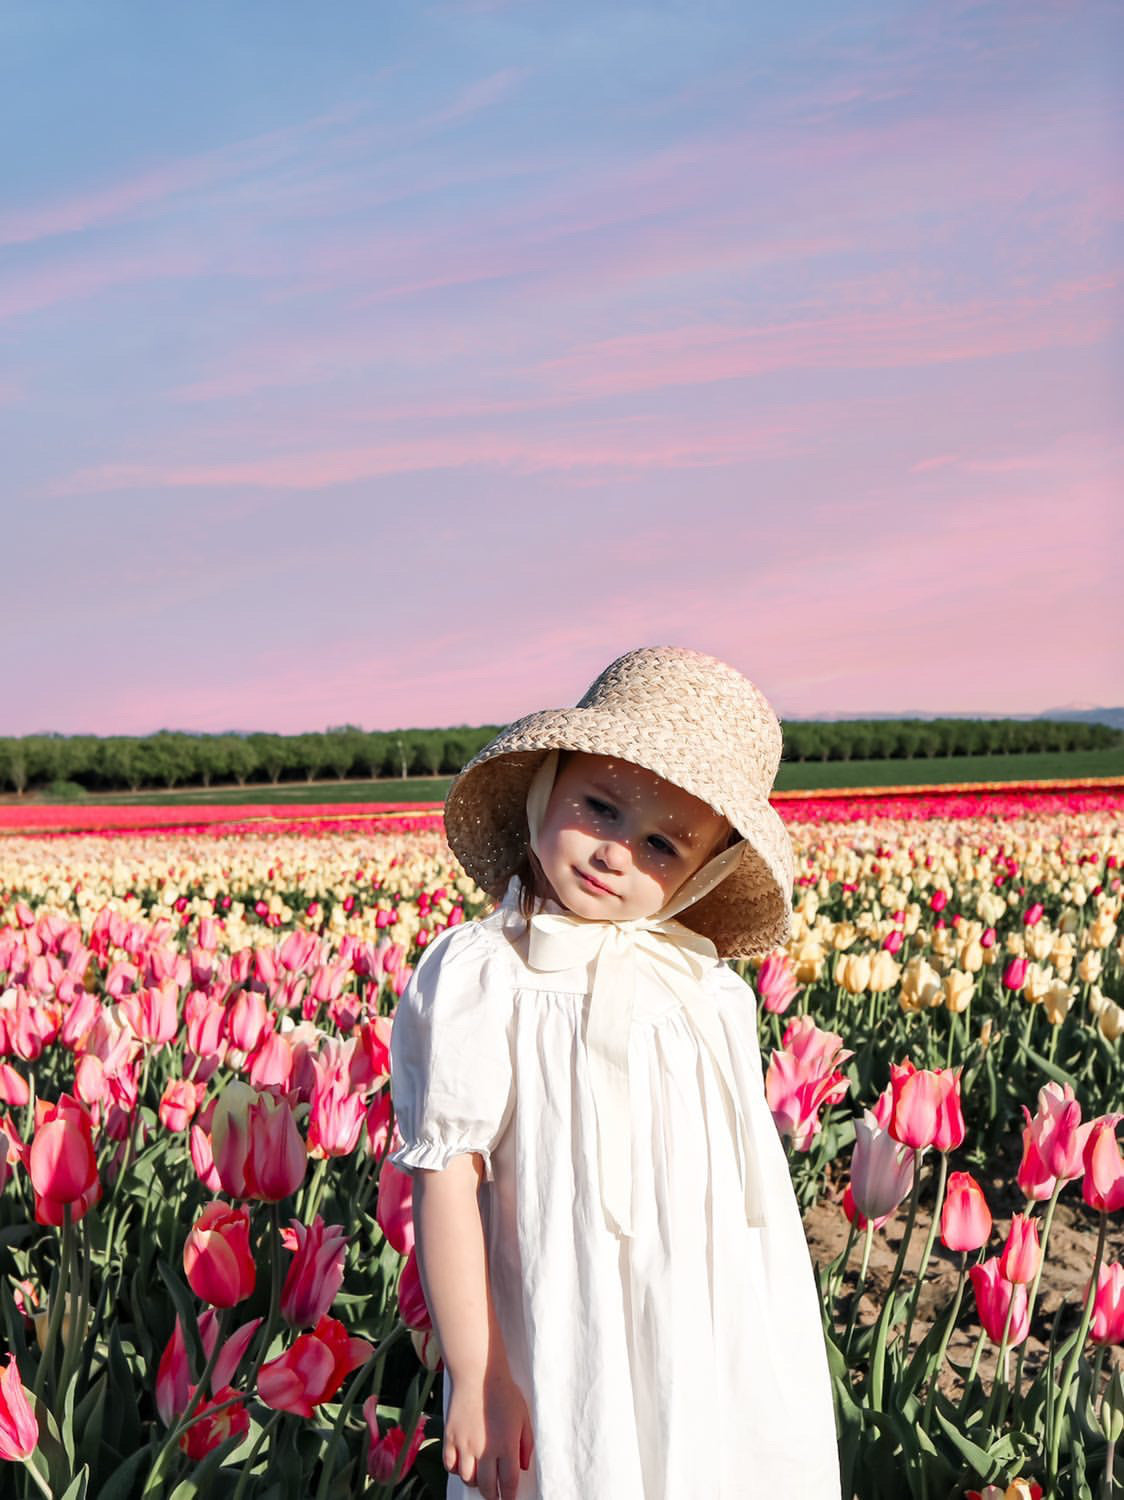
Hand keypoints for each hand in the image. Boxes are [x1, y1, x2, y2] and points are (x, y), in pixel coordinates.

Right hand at [443, 1365, 533, 1499]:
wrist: (477, 1374)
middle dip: (492, 1495)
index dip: (509, 1496)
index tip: (509, 1499)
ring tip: (480, 1478)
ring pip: (468, 1479)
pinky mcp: (450, 1437)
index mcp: (506, 1445)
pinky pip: (450, 1465)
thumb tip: (523, 1466)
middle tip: (495, 1495)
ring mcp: (465, 1444)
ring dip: (475, 1483)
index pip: (508, 1482)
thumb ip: (526, 1444)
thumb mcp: (523, 1416)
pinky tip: (464, 1464)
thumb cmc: (504, 1393)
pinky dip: (456, 1470)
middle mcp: (485, 1449)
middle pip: (487, 1487)